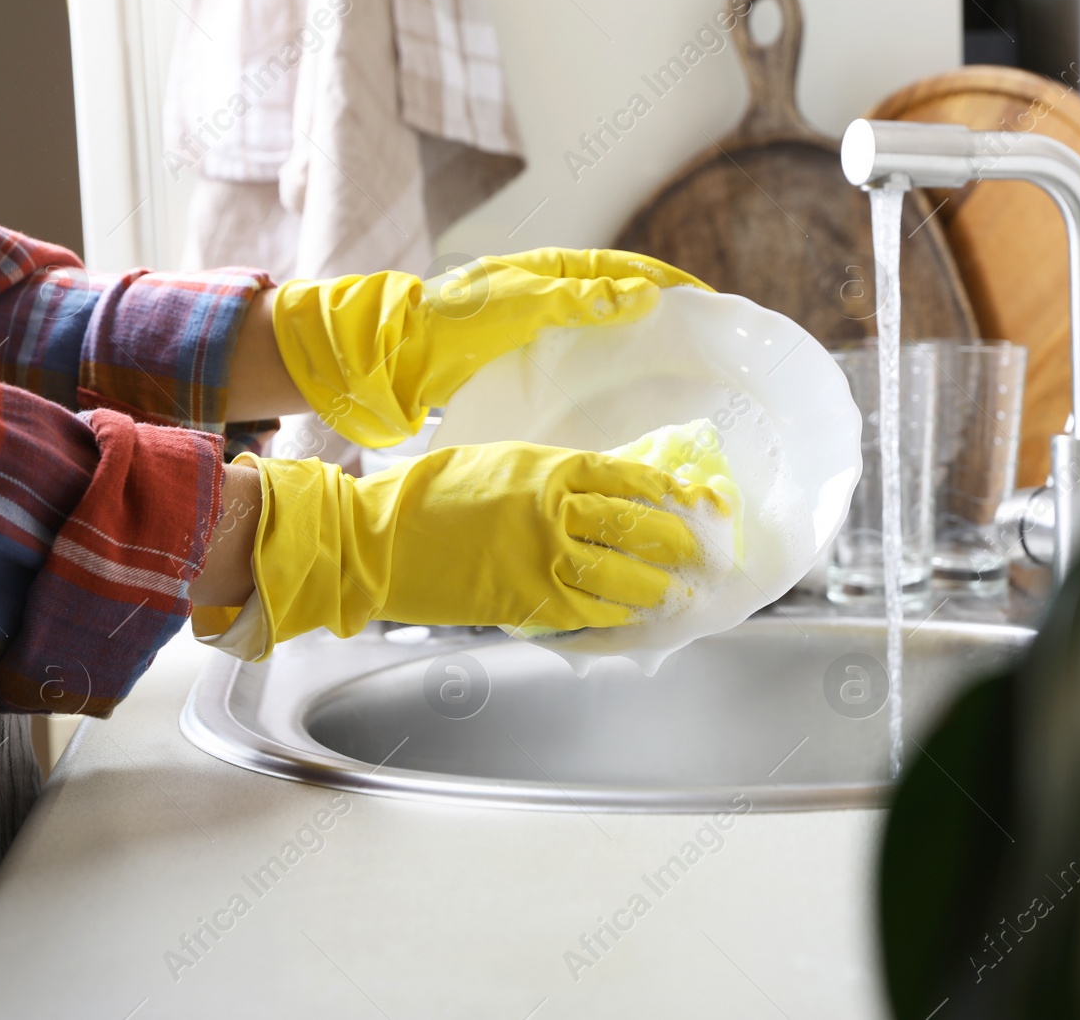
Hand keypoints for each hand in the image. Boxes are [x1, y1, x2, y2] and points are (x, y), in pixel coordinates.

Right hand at [230, 441, 724, 659]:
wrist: (379, 538)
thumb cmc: (429, 494)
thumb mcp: (499, 464)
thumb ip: (548, 477)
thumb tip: (594, 492)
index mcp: (548, 468)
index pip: (627, 476)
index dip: (666, 491)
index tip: (691, 499)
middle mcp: (554, 511)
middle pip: (637, 525)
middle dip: (676, 540)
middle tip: (700, 552)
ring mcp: (543, 558)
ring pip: (622, 572)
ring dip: (657, 585)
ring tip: (679, 592)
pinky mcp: (528, 600)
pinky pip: (589, 608)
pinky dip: (617, 613)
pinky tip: (633, 615)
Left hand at [269, 249, 709, 448]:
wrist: (395, 357)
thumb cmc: (452, 324)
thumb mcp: (521, 305)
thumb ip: (579, 300)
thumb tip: (641, 296)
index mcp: (552, 268)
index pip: (626, 268)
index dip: (668, 283)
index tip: (707, 303)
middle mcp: (549, 293)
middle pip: (621, 297)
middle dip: (663, 312)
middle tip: (704, 339)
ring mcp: (539, 327)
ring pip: (603, 330)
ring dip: (639, 342)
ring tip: (678, 365)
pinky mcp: (527, 360)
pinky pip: (582, 358)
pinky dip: (611, 366)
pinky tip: (626, 389)